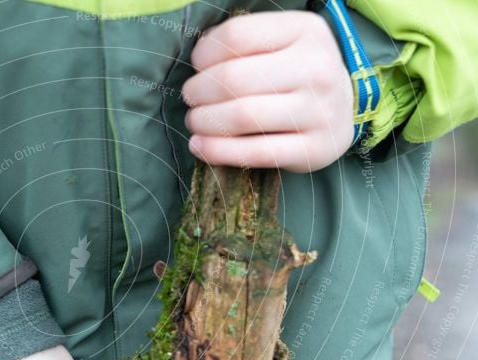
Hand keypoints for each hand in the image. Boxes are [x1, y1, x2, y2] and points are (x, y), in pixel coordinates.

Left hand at [182, 11, 353, 172]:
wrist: (344, 108)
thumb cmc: (296, 72)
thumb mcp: (280, 41)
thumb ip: (243, 43)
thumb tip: (199, 61)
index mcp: (305, 31)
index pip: (237, 36)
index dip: (205, 54)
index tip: (198, 67)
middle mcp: (317, 69)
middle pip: (235, 79)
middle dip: (200, 91)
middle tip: (192, 98)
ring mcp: (319, 112)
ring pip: (243, 117)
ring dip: (205, 121)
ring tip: (196, 121)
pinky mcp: (313, 150)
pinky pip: (255, 152)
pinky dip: (218, 151)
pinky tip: (200, 147)